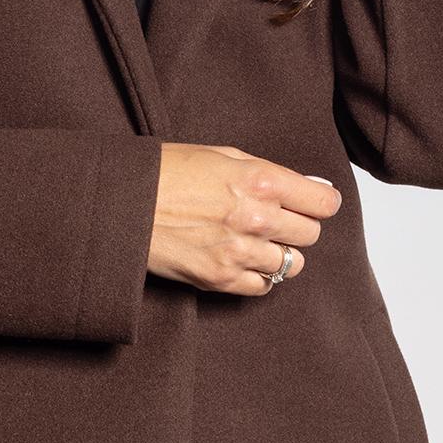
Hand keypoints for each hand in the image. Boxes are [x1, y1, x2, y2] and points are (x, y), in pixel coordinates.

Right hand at [147, 142, 341, 296]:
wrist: (121, 202)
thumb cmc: (165, 172)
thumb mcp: (219, 155)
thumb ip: (266, 172)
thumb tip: (309, 187)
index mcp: (259, 180)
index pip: (322, 202)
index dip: (321, 203)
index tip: (315, 204)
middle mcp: (255, 216)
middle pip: (309, 234)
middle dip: (297, 226)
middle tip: (278, 220)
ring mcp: (238, 251)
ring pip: (290, 264)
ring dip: (278, 253)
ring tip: (255, 241)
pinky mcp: (220, 278)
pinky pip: (262, 287)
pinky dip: (258, 276)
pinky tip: (242, 261)